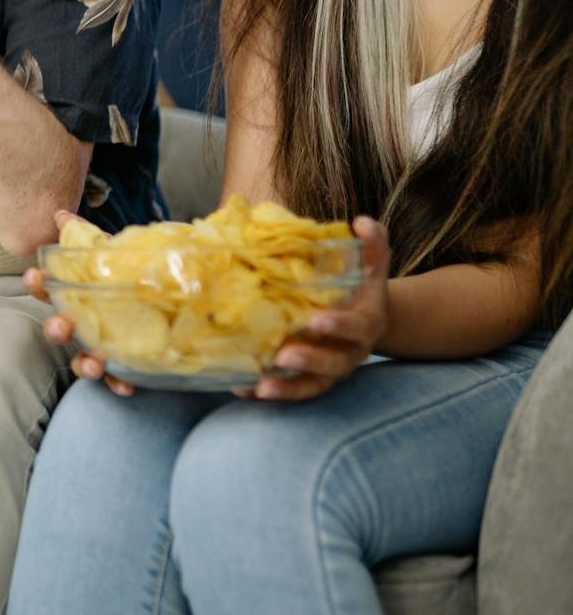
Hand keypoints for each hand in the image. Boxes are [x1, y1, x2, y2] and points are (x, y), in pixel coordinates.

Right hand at [26, 210, 136, 395]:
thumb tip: (60, 215)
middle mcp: (80, 324)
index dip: (38, 283)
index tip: (33, 276)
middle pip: (60, 328)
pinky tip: (127, 386)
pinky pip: (115, 378)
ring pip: (81, 359)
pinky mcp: (119, 365)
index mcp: (75, 296)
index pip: (49, 289)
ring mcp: (96, 346)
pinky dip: (118, 383)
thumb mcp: (108, 255)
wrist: (155, 303)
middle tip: (59, 327)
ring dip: (85, 364)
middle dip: (56, 328)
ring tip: (94, 364)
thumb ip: (86, 238)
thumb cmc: (120, 279)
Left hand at [253, 216, 391, 400]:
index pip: (357, 326)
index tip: (316, 319)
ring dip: (286, 389)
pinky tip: (241, 389)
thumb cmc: (360, 288)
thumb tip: (362, 221)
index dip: (339, 325)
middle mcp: (351, 352)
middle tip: (283, 355)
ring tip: (259, 385)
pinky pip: (291, 391)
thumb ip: (372, 244)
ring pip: (312, 386)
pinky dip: (269, 393)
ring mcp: (331, 371)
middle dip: (310, 361)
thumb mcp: (370, 265)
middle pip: (334, 364)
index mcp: (367, 323)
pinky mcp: (310, 380)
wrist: (367, 319)